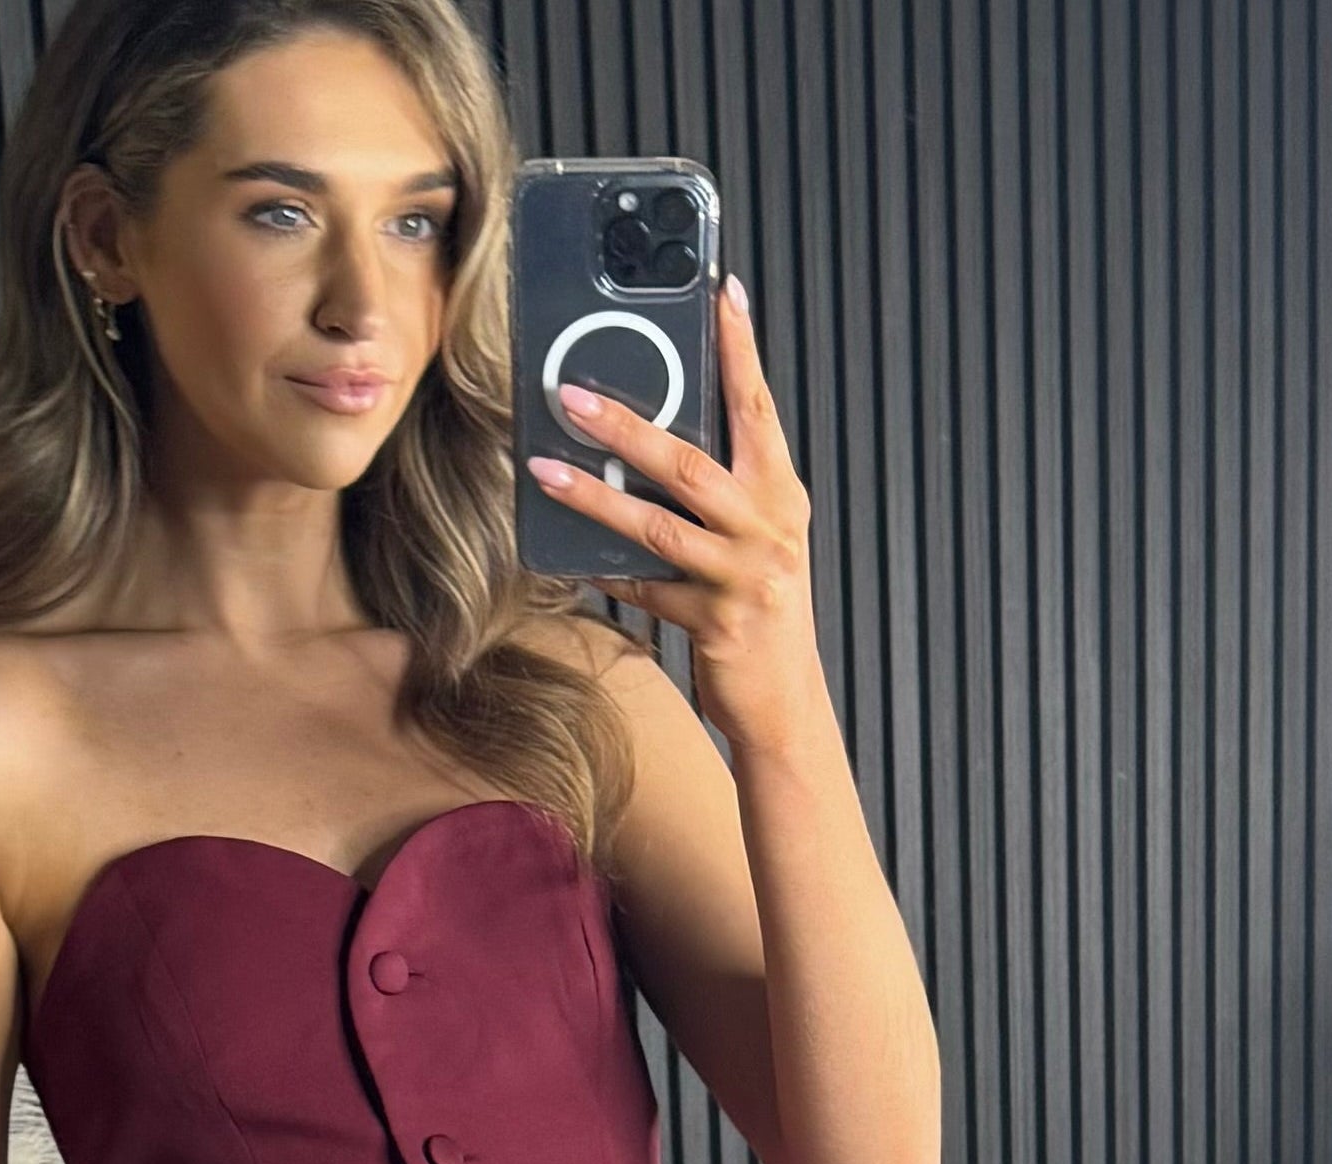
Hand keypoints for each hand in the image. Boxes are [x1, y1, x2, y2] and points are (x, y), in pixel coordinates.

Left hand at [525, 273, 820, 756]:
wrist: (787, 703)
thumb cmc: (763, 613)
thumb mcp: (756, 540)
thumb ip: (720, 493)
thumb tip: (653, 444)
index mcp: (780, 493)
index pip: (758, 406)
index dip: (740, 348)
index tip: (723, 291)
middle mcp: (769, 526)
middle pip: (690, 461)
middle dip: (626, 424)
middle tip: (570, 395)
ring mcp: (745, 575)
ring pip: (658, 524)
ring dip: (594, 496)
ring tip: (544, 470)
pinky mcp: (717, 623)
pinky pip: (647, 590)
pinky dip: (608, 573)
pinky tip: (573, 560)